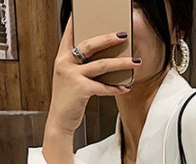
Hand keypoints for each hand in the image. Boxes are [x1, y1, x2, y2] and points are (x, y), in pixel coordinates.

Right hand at [47, 16, 140, 134]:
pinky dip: (116, 88)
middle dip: (108, 38)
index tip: (86, 11)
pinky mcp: (81, 90)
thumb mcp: (69, 78)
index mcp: (62, 58)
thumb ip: (80, 66)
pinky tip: (126, 87)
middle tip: (123, 35)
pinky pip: (103, 87)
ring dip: (121, 63)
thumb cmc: (68, 99)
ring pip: (102, 64)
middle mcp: (65, 63)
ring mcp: (72, 76)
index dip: (78, 21)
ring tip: (136, 61)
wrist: (59, 120)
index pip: (70, 34)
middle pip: (90, 44)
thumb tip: (103, 59)